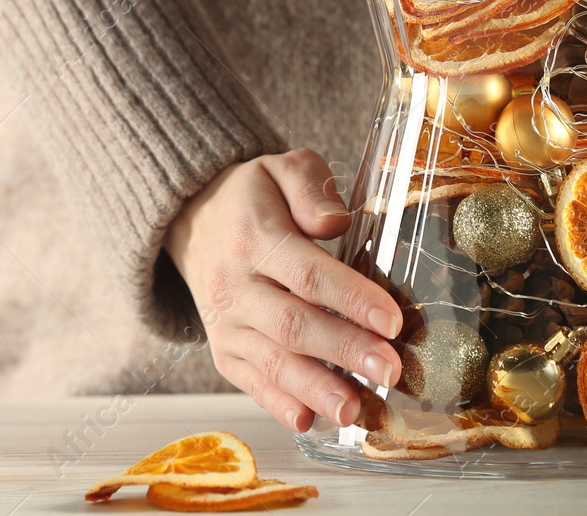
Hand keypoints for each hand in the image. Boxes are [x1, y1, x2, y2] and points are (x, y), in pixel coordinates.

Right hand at [164, 151, 402, 431]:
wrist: (193, 221)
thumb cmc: (254, 196)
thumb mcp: (281, 168)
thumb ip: (310, 187)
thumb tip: (335, 222)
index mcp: (254, 237)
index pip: (307, 273)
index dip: (351, 298)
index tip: (393, 320)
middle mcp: (235, 285)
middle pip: (294, 325)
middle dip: (345, 351)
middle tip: (391, 370)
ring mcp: (227, 323)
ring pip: (273, 362)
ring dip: (317, 389)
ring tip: (358, 410)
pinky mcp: (224, 351)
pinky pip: (250, 382)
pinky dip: (279, 404)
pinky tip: (312, 420)